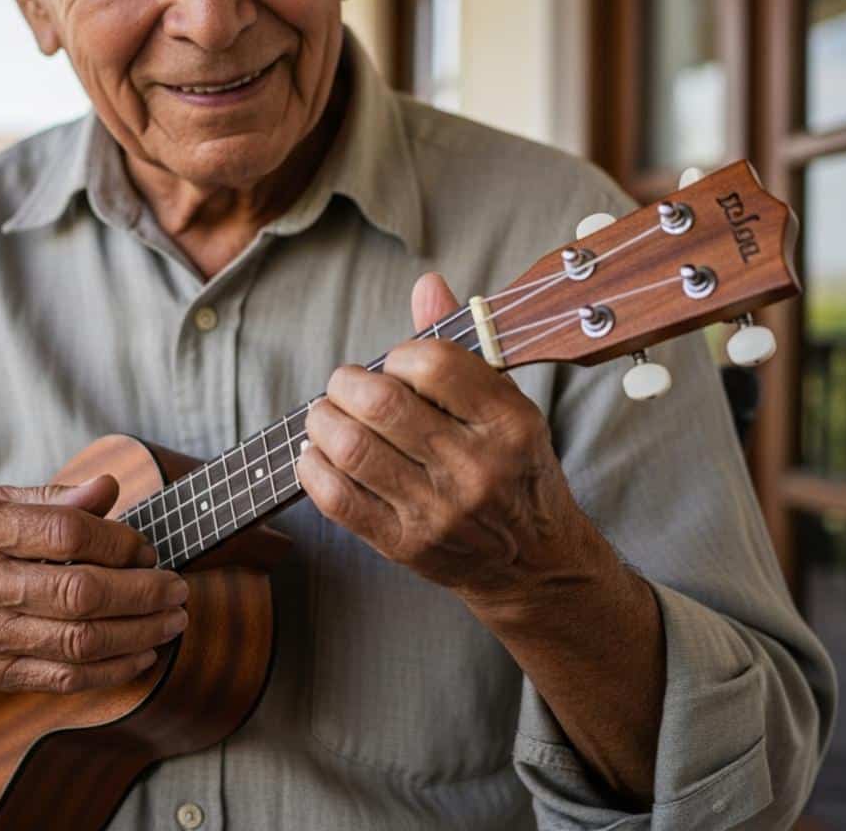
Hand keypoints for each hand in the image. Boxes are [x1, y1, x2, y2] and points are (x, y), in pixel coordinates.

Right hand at [0, 475, 187, 694]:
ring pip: (78, 642)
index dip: (120, 540)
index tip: (146, 547)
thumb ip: (50, 497)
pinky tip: (142, 654)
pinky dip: (111, 671)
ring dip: (139, 633)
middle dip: (143, 593)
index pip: (67, 534)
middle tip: (178, 587)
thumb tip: (109, 487)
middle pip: (80, 592)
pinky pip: (62, 679)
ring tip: (173, 620)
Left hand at [299, 273, 596, 612]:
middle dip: (345, 384)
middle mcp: (477, 468)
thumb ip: (460, 345)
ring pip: (353, 450)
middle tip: (343, 385)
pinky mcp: (406, 546)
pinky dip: (313, 468)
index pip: (432, 363)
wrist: (532, 562)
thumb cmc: (513, 468)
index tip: (393, 363)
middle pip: (382, 405)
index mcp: (508, 423)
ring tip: (324, 415)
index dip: (398, 353)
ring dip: (322, 422)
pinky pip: (339, 500)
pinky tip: (316, 454)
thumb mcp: (506, 404)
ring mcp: (440, 512)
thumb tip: (427, 284)